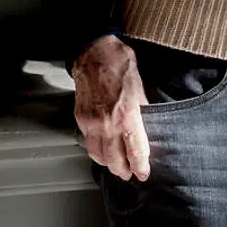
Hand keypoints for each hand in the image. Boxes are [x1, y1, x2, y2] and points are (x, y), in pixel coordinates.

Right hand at [73, 35, 151, 179]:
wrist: (93, 52)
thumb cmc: (118, 63)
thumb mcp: (140, 86)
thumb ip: (143, 109)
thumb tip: (146, 124)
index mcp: (126, 115)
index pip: (134, 150)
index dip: (140, 165)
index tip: (143, 173)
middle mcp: (106, 123)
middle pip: (114, 159)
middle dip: (122, 171)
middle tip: (129, 174)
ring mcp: (91, 122)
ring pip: (97, 154)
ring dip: (107, 164)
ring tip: (116, 166)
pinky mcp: (80, 118)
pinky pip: (88, 142)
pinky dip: (96, 150)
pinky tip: (102, 150)